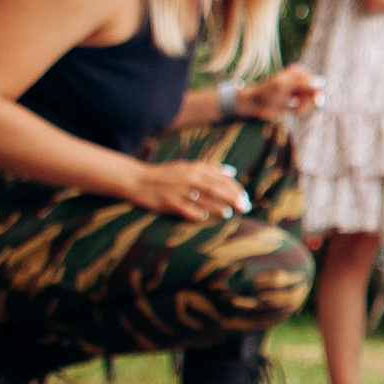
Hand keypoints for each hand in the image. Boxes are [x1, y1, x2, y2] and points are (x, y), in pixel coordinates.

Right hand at [129, 160, 251, 223]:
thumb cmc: (166, 174)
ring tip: (228, 213)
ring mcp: (179, 191)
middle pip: (216, 188)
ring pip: (204, 200)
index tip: (245, 197)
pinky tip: (205, 217)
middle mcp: (189, 179)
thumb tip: (232, 171)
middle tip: (245, 207)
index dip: (236, 188)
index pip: (221, 178)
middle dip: (233, 198)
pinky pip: (188, 210)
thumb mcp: (187, 166)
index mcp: (195, 169)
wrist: (137, 180)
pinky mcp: (170, 203)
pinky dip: (198, 214)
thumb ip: (210, 168)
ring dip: (218, 207)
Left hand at [238, 66, 322, 119]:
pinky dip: (299, 111)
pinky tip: (291, 110)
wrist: (256, 105)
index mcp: (299, 72)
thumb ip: (302, 82)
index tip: (312, 102)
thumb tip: (322, 82)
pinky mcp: (297, 101)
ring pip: (311, 102)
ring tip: (291, 108)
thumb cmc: (267, 92)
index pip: (317, 83)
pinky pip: (305, 108)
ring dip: (302, 108)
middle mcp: (301, 80)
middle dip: (308, 103)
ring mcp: (299, 91)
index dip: (315, 94)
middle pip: (315, 94)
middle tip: (297, 108)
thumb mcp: (284, 85)